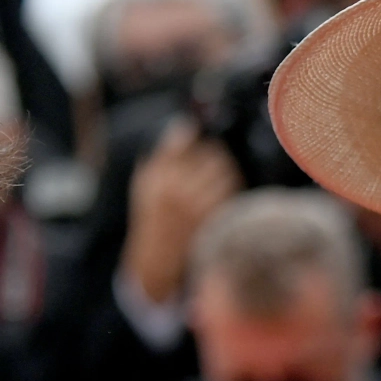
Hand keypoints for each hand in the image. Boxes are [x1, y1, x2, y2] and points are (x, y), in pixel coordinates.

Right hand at [121, 118, 242, 304]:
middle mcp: (176, 189)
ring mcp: (197, 205)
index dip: (201, 138)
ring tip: (221, 175)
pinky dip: (233, 187)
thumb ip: (166, 153)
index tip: (203, 140)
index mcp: (158, 176)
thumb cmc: (155, 213)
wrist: (158, 256)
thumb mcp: (147, 182)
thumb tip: (187, 124)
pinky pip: (233, 192)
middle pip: (214, 156)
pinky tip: (225, 191)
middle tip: (216, 159)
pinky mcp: (214, 218)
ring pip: (227, 172)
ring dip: (229, 170)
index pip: (188, 143)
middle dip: (219, 155)